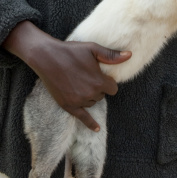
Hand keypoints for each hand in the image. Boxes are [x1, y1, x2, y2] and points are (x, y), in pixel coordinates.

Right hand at [3, 21, 129, 130]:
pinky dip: (90, 124)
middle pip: (102, 95)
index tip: (100, 74)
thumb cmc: (70, 51)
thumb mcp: (92, 49)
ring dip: (90, 95)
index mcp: (99, 81)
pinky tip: (96, 129)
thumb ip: (111, 55)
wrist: (46, 57)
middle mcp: (90, 94)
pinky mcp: (68, 105)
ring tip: (79, 82)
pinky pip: (83, 118)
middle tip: (86, 75)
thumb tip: (130, 55)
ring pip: (92, 102)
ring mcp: (79, 101)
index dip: (108, 81)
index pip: (113, 88)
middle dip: (98, 87)